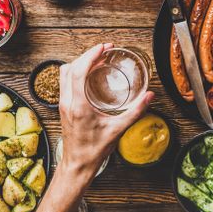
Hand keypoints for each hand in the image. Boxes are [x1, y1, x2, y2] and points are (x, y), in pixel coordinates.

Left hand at [58, 43, 154, 175]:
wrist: (78, 164)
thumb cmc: (95, 149)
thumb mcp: (118, 129)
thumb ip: (136, 112)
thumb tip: (149, 96)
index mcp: (79, 106)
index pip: (79, 72)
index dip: (90, 56)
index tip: (103, 48)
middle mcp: (67, 102)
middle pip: (70, 68)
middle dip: (87, 55)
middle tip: (104, 50)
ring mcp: (63, 104)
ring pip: (65, 73)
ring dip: (79, 62)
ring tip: (97, 59)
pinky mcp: (64, 107)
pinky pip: (65, 82)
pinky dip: (76, 72)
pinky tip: (89, 74)